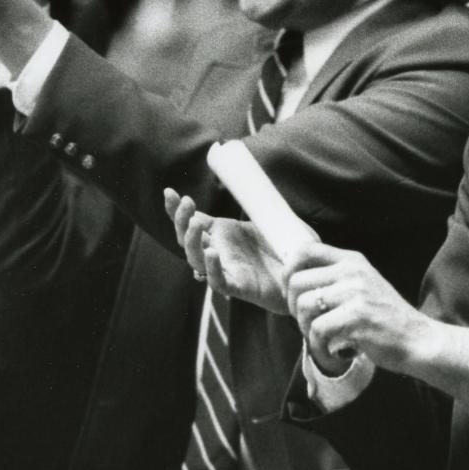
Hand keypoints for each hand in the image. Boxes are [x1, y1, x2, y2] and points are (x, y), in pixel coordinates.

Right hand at [163, 188, 288, 313]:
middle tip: (188, 204)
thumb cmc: (281, 246)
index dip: (176, 210)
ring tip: (196, 224)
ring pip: (196, 260)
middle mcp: (218, 252)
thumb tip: (244, 181)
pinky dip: (212, 269)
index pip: (191, 221)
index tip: (168, 192)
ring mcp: (226, 270)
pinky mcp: (239, 287)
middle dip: (182, 222)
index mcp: (221, 234)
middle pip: (187, 240)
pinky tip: (211, 253)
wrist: (300, 273)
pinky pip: (218, 282)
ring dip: (192, 242)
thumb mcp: (263, 219)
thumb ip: (252, 203)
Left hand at [285, 243, 430, 375]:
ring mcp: (355, 292)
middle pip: (297, 283)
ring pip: (304, 308)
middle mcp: (352, 271)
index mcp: (351, 260)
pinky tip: (336, 353)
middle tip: (310, 325)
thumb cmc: (385, 318)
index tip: (294, 295)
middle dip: (294, 310)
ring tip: (324, 340)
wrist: (418, 339)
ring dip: (307, 331)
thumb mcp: (363, 285)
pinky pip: (318, 331)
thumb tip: (292, 284)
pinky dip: (321, 349)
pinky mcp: (357, 317)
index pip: (304, 250)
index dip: (288, 272)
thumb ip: (335, 279)